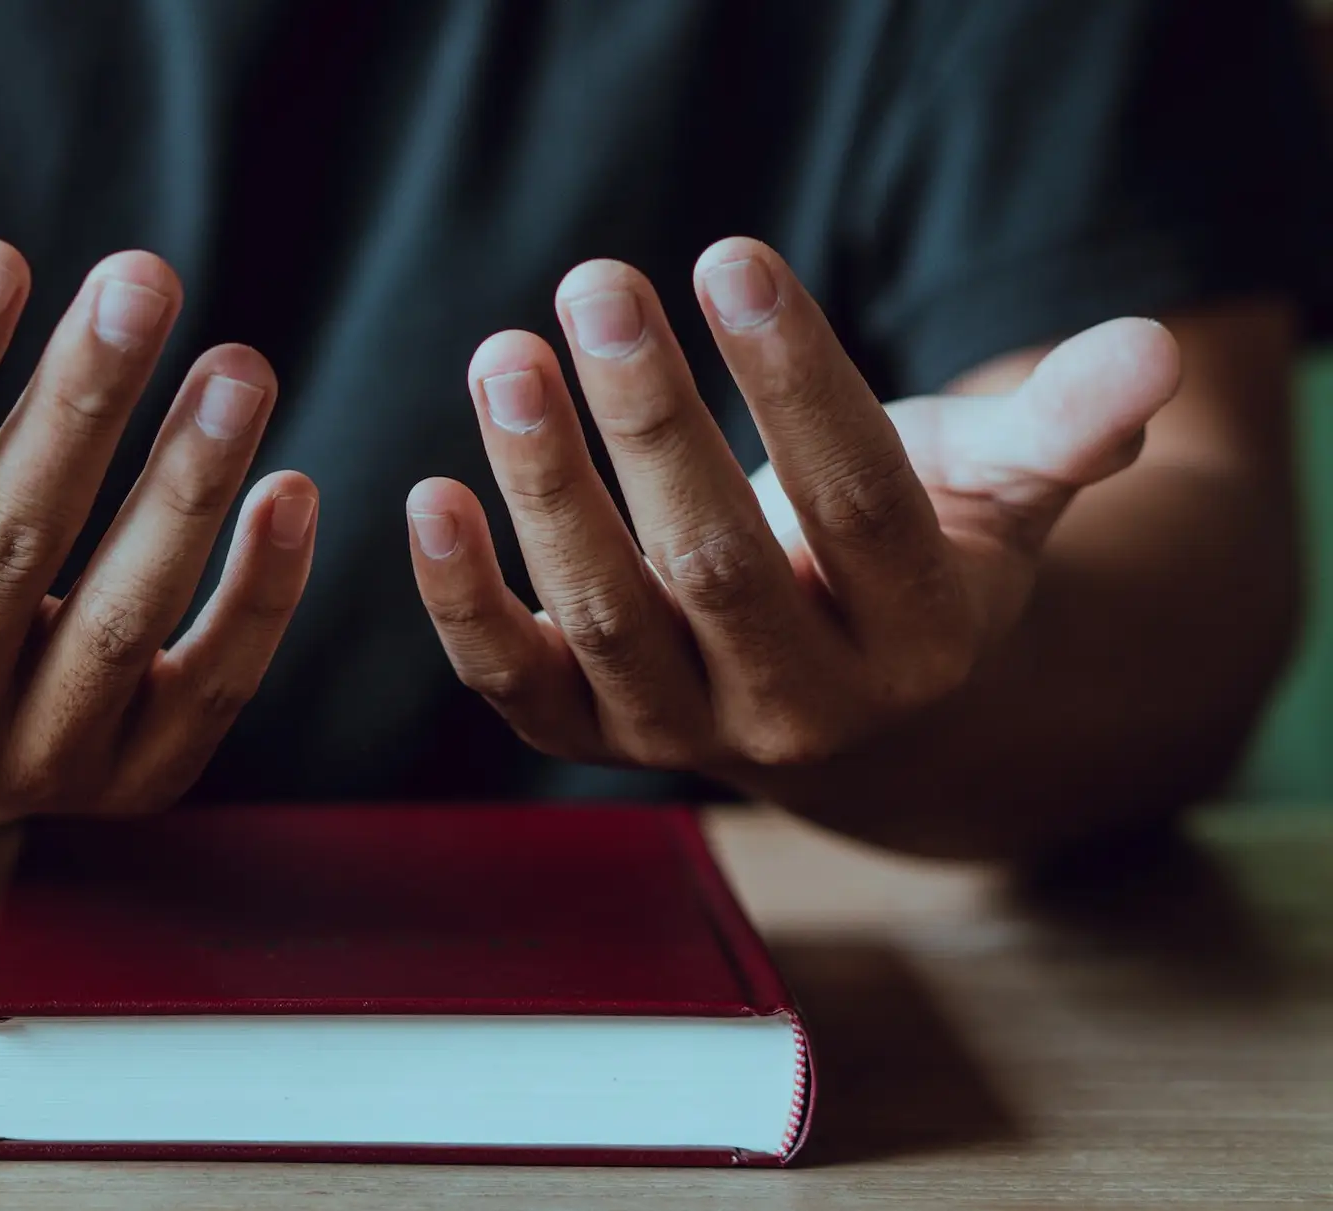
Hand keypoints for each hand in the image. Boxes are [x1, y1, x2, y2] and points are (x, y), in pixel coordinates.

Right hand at [0, 240, 316, 821]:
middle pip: (10, 544)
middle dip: (82, 402)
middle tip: (143, 280)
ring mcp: (31, 764)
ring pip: (122, 616)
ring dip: (190, 486)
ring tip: (240, 368)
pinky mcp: (131, 781)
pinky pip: (210, 685)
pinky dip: (261, 596)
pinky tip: (293, 490)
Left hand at [407, 237, 1178, 771]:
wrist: (842, 692)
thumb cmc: (913, 550)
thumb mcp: (996, 493)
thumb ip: (1061, 433)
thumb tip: (1149, 351)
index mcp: (920, 634)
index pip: (859, 501)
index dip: (797, 382)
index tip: (731, 256)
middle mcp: (803, 703)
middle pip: (719, 561)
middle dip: (653, 420)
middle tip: (598, 283)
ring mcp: (686, 728)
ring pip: (609, 617)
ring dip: (547, 486)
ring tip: (505, 355)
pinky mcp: (586, 731)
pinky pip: (513, 680)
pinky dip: (463, 600)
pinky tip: (428, 494)